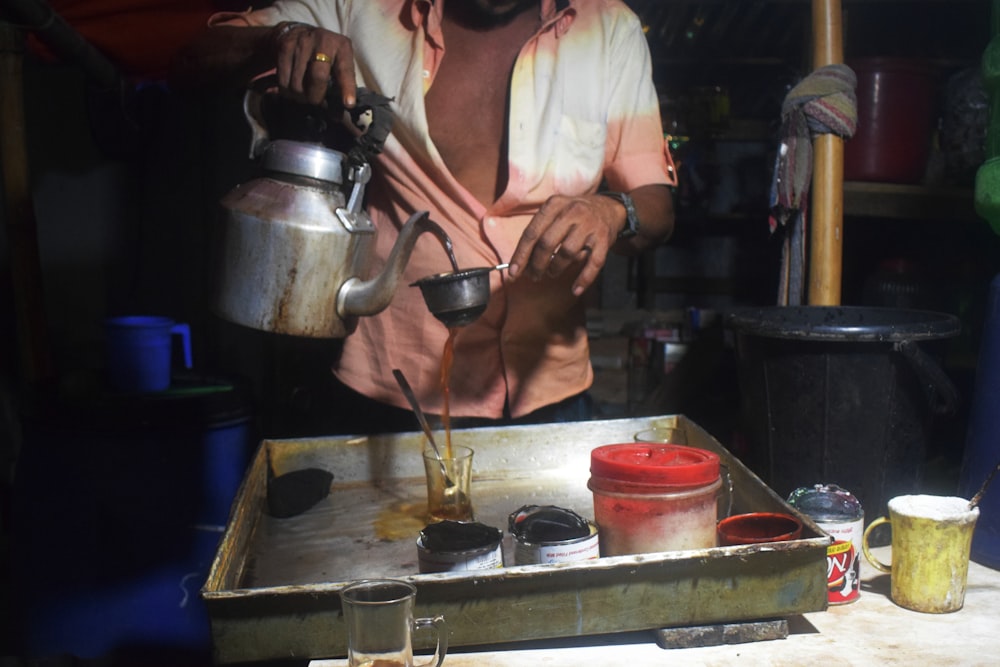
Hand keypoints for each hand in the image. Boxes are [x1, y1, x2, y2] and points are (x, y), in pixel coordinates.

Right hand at [273, 23, 357, 106]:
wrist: (298, 32)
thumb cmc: (325, 55)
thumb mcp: (338, 63)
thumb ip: (341, 86)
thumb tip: (338, 117)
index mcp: (342, 47)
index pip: (344, 70)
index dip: (347, 88)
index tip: (348, 104)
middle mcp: (323, 41)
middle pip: (318, 77)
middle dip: (316, 97)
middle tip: (315, 102)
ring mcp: (302, 43)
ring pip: (297, 83)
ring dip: (300, 97)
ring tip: (303, 96)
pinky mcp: (285, 47)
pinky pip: (283, 80)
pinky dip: (287, 91)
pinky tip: (291, 90)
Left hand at [507, 194, 624, 296]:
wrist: (609, 208)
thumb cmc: (574, 216)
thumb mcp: (555, 213)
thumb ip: (539, 233)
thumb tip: (520, 263)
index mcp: (554, 205)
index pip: (532, 233)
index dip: (521, 255)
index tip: (513, 273)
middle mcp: (572, 212)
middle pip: (547, 243)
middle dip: (536, 265)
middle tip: (533, 276)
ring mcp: (590, 225)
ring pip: (567, 253)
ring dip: (556, 268)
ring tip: (551, 273)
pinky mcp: (604, 239)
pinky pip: (593, 263)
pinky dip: (584, 279)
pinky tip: (576, 289)